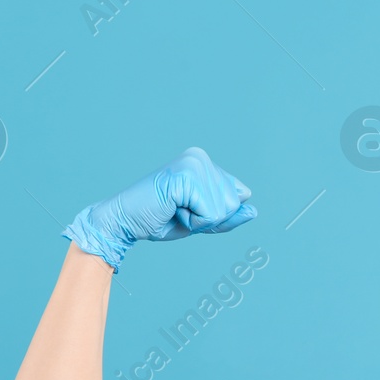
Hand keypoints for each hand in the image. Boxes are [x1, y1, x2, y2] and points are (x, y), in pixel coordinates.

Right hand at [61, 147, 255, 271]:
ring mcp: (193, 164)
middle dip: (209, 219)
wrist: (125, 222)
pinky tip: (172, 210)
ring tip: (174, 210)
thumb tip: (254, 210)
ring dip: (200, 221)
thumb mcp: (202, 221)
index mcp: (204, 162)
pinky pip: (212, 214)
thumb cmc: (160, 220)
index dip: (217, 214)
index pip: (239, 195)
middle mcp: (200, 157)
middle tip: (178, 211)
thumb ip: (228, 216)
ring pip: (225, 209)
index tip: (187, 209)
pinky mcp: (186, 177)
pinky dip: (195, 222)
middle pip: (234, 203)